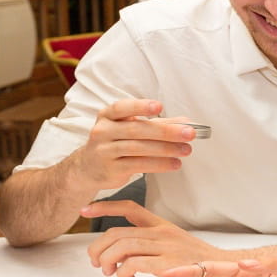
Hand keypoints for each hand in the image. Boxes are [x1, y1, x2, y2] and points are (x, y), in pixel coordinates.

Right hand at [67, 98, 198, 193]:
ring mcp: (105, 151)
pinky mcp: (111, 169)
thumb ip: (157, 124)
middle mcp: (103, 131)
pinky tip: (174, 164)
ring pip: (139, 148)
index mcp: (107, 116)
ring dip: (166, 149)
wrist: (87, 168)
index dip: (140, 106)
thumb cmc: (114, 142)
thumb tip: (185, 122)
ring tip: (186, 150)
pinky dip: (159, 164)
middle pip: (136, 129)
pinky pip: (138, 165)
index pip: (122, 108)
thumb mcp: (129, 128)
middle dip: (166, 131)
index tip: (159, 107)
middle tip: (189, 133)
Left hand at [84, 201, 227, 276]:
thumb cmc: (199, 263)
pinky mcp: (166, 264)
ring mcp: (164, 247)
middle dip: (98, 247)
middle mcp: (161, 232)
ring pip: (121, 247)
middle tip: (97, 262)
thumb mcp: (175, 245)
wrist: (225, 271)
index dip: (104, 206)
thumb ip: (151, 244)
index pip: (129, 208)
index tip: (85, 209)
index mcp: (162, 225)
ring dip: (108, 261)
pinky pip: (133, 264)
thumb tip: (123, 253)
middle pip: (117, 232)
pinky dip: (123, 272)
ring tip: (110, 272)